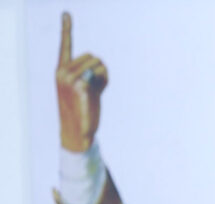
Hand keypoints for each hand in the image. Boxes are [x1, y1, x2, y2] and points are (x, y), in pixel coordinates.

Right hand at [55, 12, 106, 151]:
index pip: (65, 46)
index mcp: (61, 70)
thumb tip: (100, 65)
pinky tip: (98, 93)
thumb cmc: (83, 108)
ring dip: (103, 76)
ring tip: (95, 91)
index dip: (66, 29)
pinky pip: (101, 73)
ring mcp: (69, 78)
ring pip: (98, 64)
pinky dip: (104, 82)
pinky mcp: (80, 85)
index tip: (66, 13)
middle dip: (99, 70)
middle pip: (92, 56)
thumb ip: (89, 73)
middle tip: (95, 86)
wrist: (78, 131)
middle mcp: (62, 71)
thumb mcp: (84, 87)